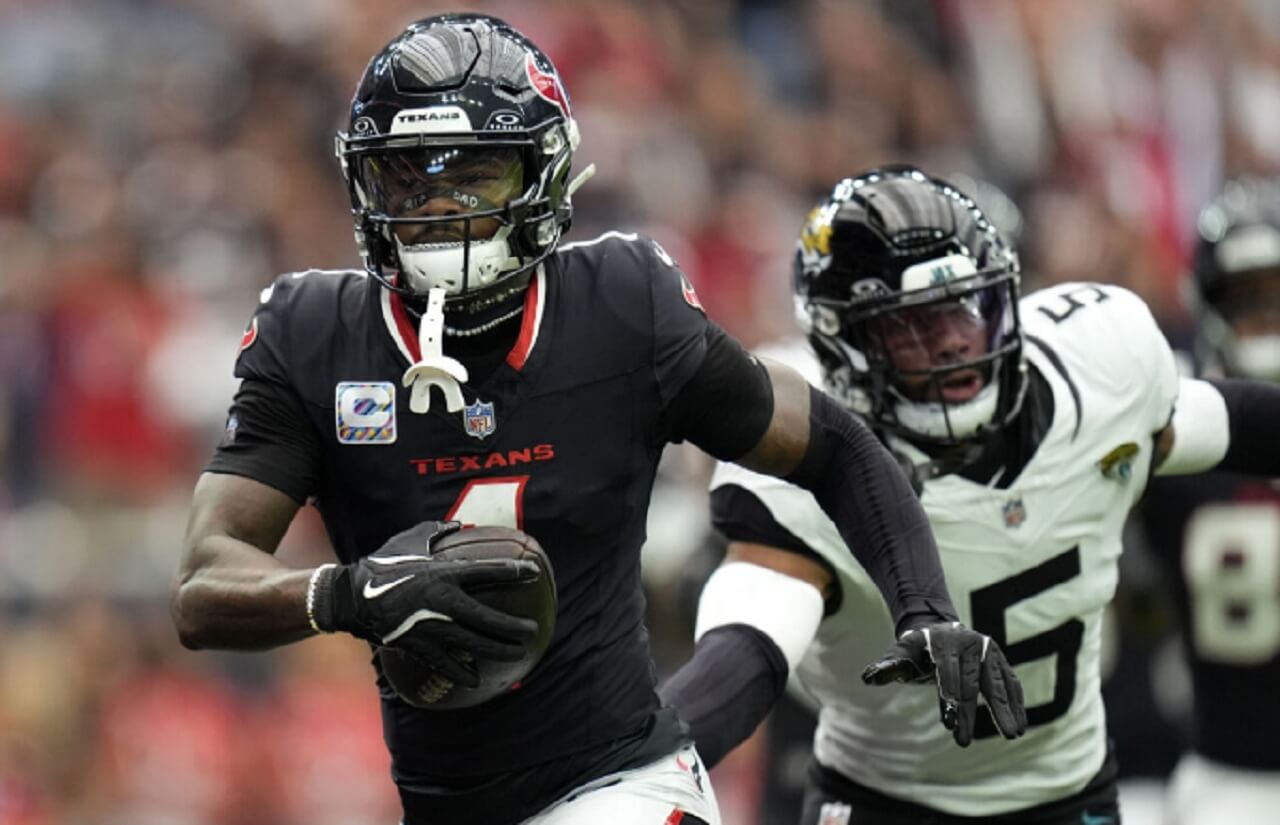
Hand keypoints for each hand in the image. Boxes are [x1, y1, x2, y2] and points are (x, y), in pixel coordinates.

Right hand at [309, 521, 540, 686]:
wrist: (352, 596)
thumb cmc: (384, 563)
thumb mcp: (411, 540)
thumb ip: (437, 533)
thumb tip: (458, 525)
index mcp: (444, 574)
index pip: (488, 572)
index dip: (514, 573)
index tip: (534, 573)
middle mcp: (444, 602)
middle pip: (488, 618)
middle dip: (513, 626)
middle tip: (532, 629)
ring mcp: (433, 627)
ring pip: (474, 644)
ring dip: (498, 650)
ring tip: (516, 653)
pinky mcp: (419, 646)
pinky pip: (446, 663)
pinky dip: (462, 672)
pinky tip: (476, 679)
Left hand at [861, 621, 1026, 746]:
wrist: (938, 628)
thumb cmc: (916, 647)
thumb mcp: (901, 652)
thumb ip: (888, 665)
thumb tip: (868, 677)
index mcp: (945, 641)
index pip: (948, 673)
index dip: (949, 699)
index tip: (950, 726)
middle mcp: (971, 643)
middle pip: (972, 681)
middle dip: (970, 713)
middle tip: (966, 741)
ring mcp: (989, 650)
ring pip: (998, 682)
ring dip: (1005, 709)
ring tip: (1012, 735)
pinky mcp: (1000, 660)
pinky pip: (1010, 682)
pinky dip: (1016, 703)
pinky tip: (1019, 725)